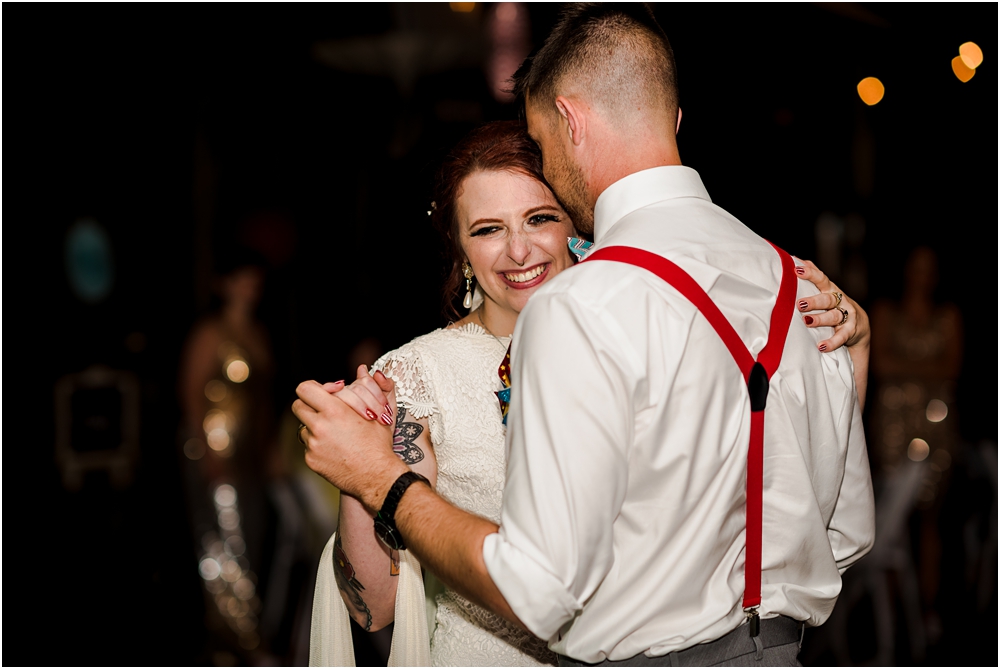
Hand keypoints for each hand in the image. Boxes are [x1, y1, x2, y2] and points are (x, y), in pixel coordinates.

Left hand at [293, 374, 407, 511]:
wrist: (377, 477)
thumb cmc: (380, 444)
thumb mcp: (380, 412)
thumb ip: (371, 387)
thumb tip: (364, 369)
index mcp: (334, 411)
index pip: (305, 389)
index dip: (314, 388)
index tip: (328, 393)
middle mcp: (319, 427)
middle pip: (298, 405)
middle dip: (309, 405)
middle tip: (323, 409)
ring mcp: (313, 445)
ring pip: (303, 427)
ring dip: (315, 427)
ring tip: (335, 432)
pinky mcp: (311, 460)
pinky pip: (308, 446)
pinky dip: (318, 445)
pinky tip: (335, 449)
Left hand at [794, 259, 869, 353]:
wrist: (859, 326)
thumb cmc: (835, 306)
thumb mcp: (826, 291)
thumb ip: (814, 277)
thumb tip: (797, 258)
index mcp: (831, 291)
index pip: (821, 279)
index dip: (811, 274)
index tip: (797, 270)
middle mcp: (840, 301)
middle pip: (827, 299)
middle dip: (814, 301)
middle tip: (800, 304)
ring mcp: (846, 316)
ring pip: (834, 316)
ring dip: (821, 319)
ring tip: (808, 322)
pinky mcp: (850, 331)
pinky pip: (841, 337)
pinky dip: (831, 342)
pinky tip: (821, 346)